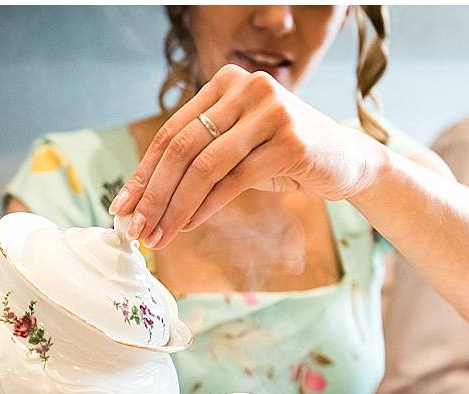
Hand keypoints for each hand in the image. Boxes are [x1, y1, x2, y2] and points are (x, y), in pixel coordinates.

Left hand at [110, 64, 384, 248]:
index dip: (144, 173)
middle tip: (138, 228)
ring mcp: (270, 113)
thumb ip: (195, 158)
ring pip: (204, 167)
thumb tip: (141, 199)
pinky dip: (205, 207)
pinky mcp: (289, 143)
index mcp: (225, 83)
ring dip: (176, 207)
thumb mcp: (234, 147)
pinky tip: (187, 226)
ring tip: (159, 235)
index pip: (172, 132)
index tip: (123, 206)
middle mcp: (247, 88)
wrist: (345, 160)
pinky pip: (233, 182)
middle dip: (154, 194)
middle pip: (182, 149)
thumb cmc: (279, 156)